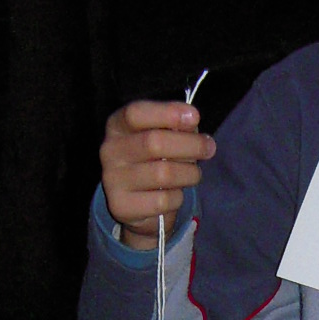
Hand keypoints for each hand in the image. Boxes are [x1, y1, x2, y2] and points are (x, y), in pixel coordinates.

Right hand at [99, 100, 216, 249]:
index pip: (135, 113)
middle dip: (190, 144)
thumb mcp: (165, 136)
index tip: (194, 117)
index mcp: (117, 126)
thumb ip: (176, 126)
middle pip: (154, 142)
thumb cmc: (157, 160)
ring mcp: (112, 180)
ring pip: (163, 174)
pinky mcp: (121, 206)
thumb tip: (191, 122)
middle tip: (209, 148)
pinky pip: (162, 201)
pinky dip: (178, 198)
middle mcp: (109, 150)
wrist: (141, 204)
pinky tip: (175, 194)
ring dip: (189, 173)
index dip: (167, 113)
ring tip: (193, 174)